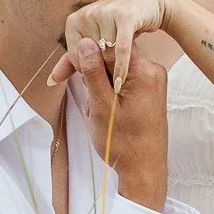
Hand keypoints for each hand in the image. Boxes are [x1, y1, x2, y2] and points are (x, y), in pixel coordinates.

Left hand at [55, 0, 174, 95]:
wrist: (149, 2)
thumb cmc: (119, 24)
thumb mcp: (95, 40)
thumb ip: (72, 61)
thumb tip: (50, 81)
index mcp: (74, 19)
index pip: (74, 58)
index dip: (86, 70)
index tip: (99, 73)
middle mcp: (87, 14)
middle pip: (90, 56)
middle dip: (101, 70)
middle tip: (111, 78)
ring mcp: (105, 13)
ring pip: (106, 54)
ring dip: (112, 70)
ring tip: (118, 79)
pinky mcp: (125, 17)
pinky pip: (120, 49)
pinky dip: (120, 68)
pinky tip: (120, 82)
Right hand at [64, 38, 169, 208]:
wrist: (145, 170)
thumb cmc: (124, 143)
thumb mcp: (101, 106)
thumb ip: (92, 72)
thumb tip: (85, 42)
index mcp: (144, 71)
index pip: (109, 46)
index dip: (82, 54)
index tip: (61, 73)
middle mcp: (152, 71)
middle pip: (111, 56)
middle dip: (88, 72)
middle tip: (69, 89)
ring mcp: (151, 82)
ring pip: (113, 70)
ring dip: (95, 85)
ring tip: (92, 110)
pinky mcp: (147, 92)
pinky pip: (121, 82)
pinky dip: (106, 92)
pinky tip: (100, 111)